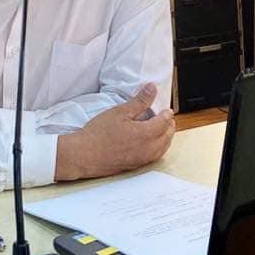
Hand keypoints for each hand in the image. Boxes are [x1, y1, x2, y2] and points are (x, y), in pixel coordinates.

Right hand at [55, 84, 174, 180]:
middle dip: (170, 126)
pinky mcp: (135, 166)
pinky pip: (155, 158)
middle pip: (167, 136)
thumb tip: (152, 88)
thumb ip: (139, 101)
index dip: (167, 114)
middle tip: (168, 118)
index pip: (164, 122)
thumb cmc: (99, 133)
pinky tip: (153, 146)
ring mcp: (142, 159)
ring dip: (166, 138)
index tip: (167, 110)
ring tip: (164, 131)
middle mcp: (147, 148)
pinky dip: (159, 149)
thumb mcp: (119, 112)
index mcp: (145, 134)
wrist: (84, 155)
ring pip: (163, 149)